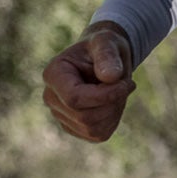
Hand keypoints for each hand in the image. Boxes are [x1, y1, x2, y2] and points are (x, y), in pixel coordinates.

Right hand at [41, 21, 135, 142]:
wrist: (103, 59)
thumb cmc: (103, 47)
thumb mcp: (107, 42)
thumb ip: (107, 55)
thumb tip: (110, 77)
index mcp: (53, 75)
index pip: (74, 99)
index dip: (105, 96)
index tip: (126, 83)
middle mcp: (50, 97)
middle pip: (85, 118)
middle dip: (113, 104)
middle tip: (125, 84)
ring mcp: (60, 115)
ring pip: (93, 129)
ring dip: (114, 112)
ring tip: (117, 92)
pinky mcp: (73, 128)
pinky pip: (98, 135)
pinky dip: (112, 121)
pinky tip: (112, 104)